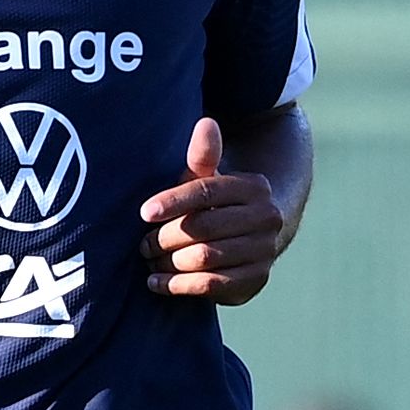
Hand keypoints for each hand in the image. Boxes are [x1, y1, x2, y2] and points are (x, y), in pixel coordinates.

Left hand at [137, 117, 284, 304]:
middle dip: (166, 236)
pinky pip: (212, 285)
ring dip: (170, 262)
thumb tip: (206, 123)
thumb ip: (202, 156)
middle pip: (204, 228)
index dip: (173, 201)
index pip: (207, 191)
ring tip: (149, 260)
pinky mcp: (258, 280)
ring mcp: (265, 251)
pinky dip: (180, 286)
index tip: (143, 212)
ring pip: (206, 258)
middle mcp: (267, 218)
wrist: (249, 238)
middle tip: (142, 243)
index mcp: (254, 186)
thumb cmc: (214, 203)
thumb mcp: (207, 179)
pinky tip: (157, 282)